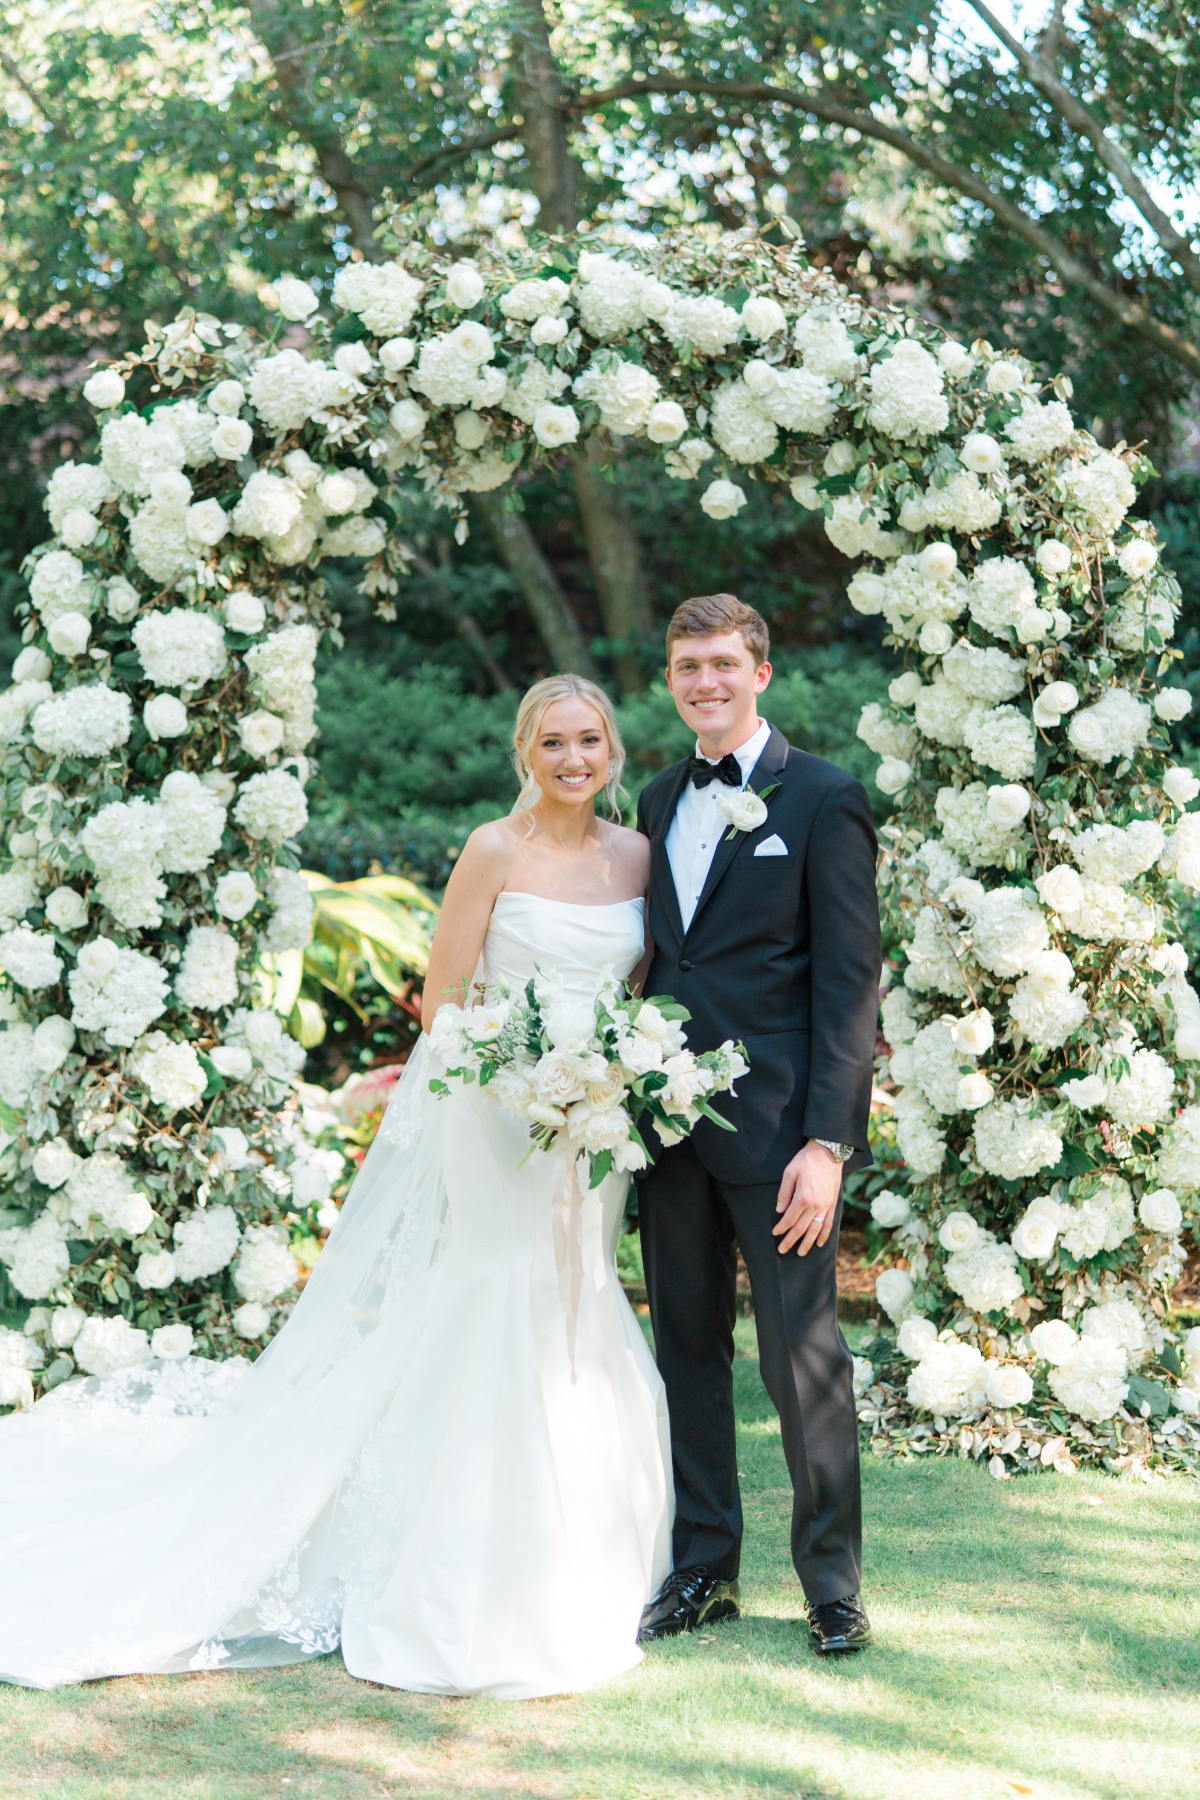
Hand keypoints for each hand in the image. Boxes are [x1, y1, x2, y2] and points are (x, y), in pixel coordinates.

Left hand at [773, 1141, 843, 1255]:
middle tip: (782, 1250)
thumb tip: (779, 1211)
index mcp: (802, 1198)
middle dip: (791, 1241)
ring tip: (801, 1253)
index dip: (781, 1228)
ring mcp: (825, 1206)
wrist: (828, 1152)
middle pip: (801, 1228)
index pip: (789, 1219)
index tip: (775, 1233)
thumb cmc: (806, 1160)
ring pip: (815, 1230)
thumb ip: (784, 1193)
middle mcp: (815, 1205)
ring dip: (807, 1243)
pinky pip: (829, 1224)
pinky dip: (824, 1235)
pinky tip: (819, 1243)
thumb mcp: (789, 1172)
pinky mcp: (833, 1204)